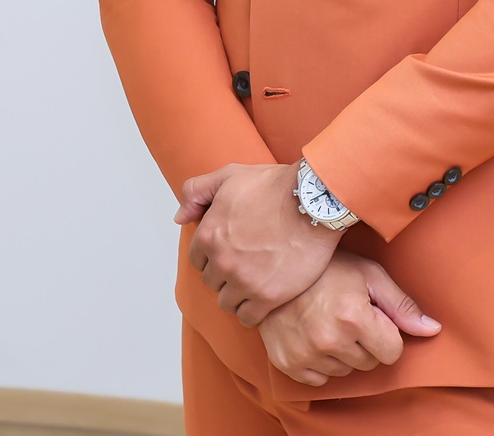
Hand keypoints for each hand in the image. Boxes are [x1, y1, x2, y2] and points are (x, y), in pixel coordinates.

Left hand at [178, 163, 338, 325]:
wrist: (313, 201)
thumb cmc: (274, 186)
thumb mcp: (228, 176)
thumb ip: (196, 192)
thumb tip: (180, 217)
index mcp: (209, 235)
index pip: (198, 260)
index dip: (213, 256)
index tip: (230, 252)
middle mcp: (222, 261)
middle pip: (212, 282)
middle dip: (225, 275)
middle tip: (245, 266)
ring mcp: (244, 281)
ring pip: (227, 302)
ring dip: (237, 295)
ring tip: (254, 283)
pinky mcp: (268, 296)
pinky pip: (248, 318)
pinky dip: (251, 312)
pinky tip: (262, 300)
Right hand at [259, 253, 441, 387]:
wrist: (277, 267)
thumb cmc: (327, 268)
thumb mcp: (370, 275)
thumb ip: (402, 305)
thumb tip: (432, 330)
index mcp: (353, 317)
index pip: (392, 351)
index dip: (386, 333)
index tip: (371, 316)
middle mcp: (329, 339)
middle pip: (369, 363)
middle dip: (364, 342)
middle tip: (345, 314)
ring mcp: (305, 354)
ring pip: (344, 372)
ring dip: (341, 353)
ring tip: (326, 321)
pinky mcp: (287, 363)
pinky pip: (318, 380)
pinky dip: (319, 363)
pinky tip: (312, 335)